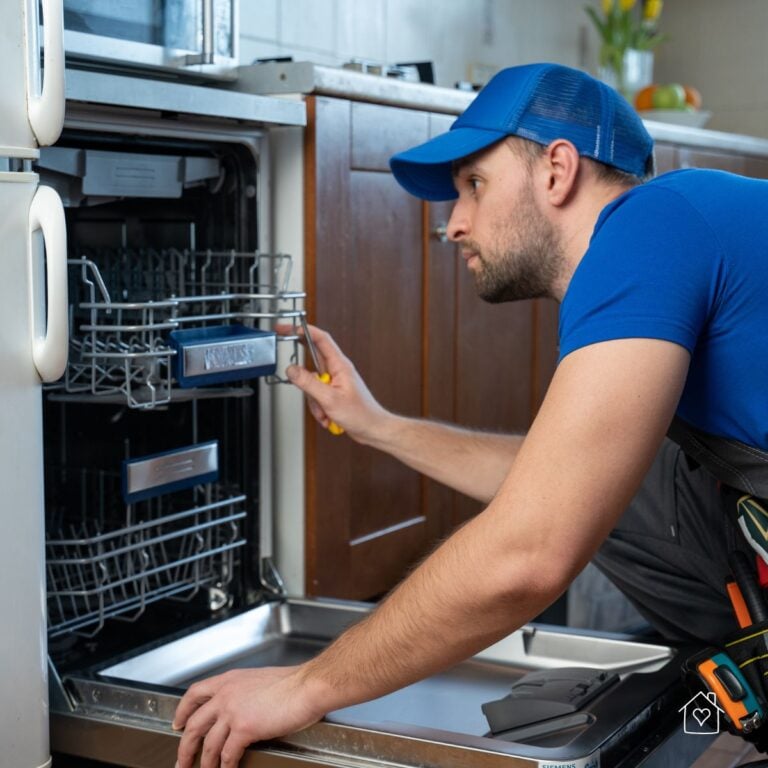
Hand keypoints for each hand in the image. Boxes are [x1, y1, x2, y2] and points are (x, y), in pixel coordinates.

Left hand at [173, 665, 323, 767]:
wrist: (307, 686)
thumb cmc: (293, 682)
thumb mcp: (259, 680)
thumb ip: (245, 692)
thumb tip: (242, 707)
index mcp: (230, 680)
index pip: (195, 693)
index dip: (182, 710)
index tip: (178, 722)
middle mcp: (227, 694)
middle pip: (194, 724)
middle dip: (184, 746)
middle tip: (182, 760)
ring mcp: (233, 712)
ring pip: (208, 744)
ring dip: (204, 762)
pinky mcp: (244, 728)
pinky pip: (227, 755)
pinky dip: (225, 767)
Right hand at [277, 323, 390, 444]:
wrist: (372, 429)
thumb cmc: (361, 414)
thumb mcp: (329, 398)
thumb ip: (308, 382)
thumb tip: (291, 369)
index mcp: (340, 365)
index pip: (321, 339)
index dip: (304, 330)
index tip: (289, 328)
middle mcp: (337, 370)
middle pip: (312, 361)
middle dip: (304, 376)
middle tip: (297, 376)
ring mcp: (335, 382)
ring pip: (312, 383)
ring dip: (314, 400)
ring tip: (325, 411)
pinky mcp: (333, 393)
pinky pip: (317, 396)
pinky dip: (319, 408)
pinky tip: (328, 416)